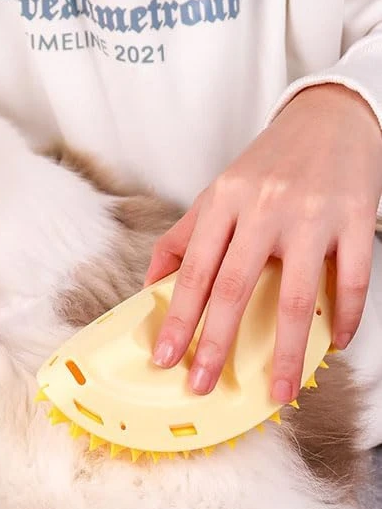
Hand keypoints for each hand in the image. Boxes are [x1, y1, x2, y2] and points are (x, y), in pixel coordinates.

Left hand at [145, 83, 381, 402]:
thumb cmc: (265, 166)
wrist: (329, 117)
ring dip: (286, 351)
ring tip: (277, 390)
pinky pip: (353, 279)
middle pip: (235, 288)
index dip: (178, 319)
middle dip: (217, 344)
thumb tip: (150, 288)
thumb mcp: (215, 194)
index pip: (193, 272)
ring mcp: (312, 215)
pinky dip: (346, 317)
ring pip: (296, 296)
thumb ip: (181, 240)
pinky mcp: (357, 218)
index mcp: (222, 203)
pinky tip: (333, 345)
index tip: (166, 358)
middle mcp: (263, 208)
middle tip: (203, 384)